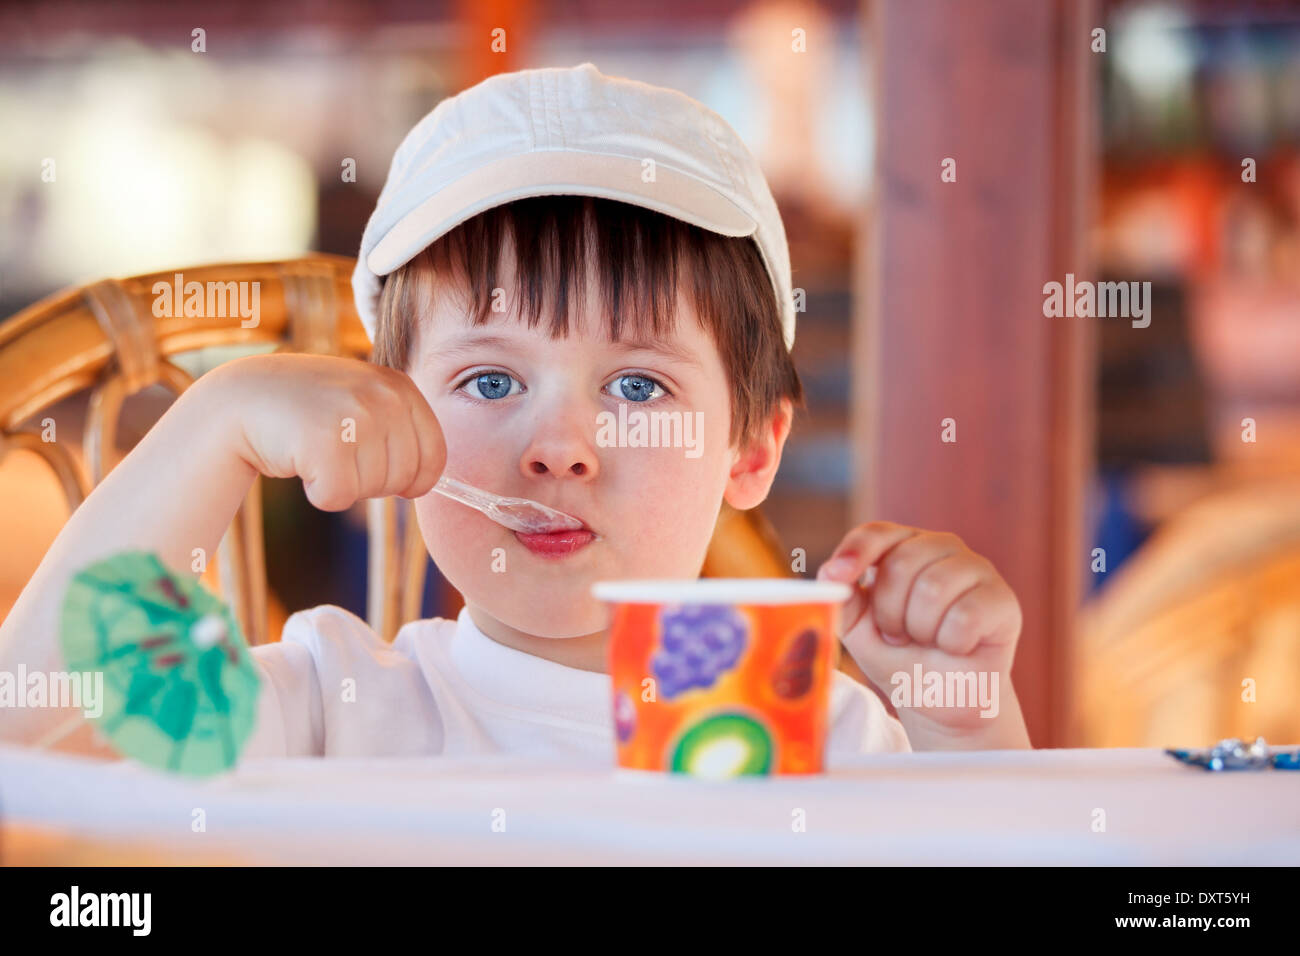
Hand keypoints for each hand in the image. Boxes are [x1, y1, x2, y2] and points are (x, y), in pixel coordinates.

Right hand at [212, 353, 445, 510]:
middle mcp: (384, 397)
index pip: (435, 457)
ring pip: (372, 491)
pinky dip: (319, 493)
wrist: (243, 397)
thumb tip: (430, 482)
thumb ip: (401, 428)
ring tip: (318, 449)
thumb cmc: (309, 409)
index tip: (383, 473)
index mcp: (400, 387)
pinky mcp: (325, 443)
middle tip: (338, 455)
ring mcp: (356, 417)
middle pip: (404, 479)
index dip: (413, 480)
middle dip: (372, 482)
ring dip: (343, 484)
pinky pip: (338, 498)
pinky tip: (301, 460)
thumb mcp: (365, 400)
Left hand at [816, 521, 1022, 735]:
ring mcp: (977, 569)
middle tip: (897, 636)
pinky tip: (958, 647)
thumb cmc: (900, 659)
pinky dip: (951, 643)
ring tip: (928, 641)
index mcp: (903, 547)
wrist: (941, 702)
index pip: (877, 533)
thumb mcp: (859, 632)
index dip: (856, 551)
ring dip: (920, 630)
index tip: (839, 576)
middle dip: (889, 612)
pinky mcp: (1002, 599)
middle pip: (902, 562)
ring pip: (933, 588)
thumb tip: (830, 574)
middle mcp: (941, 547)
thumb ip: (843, 601)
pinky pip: (965, 616)